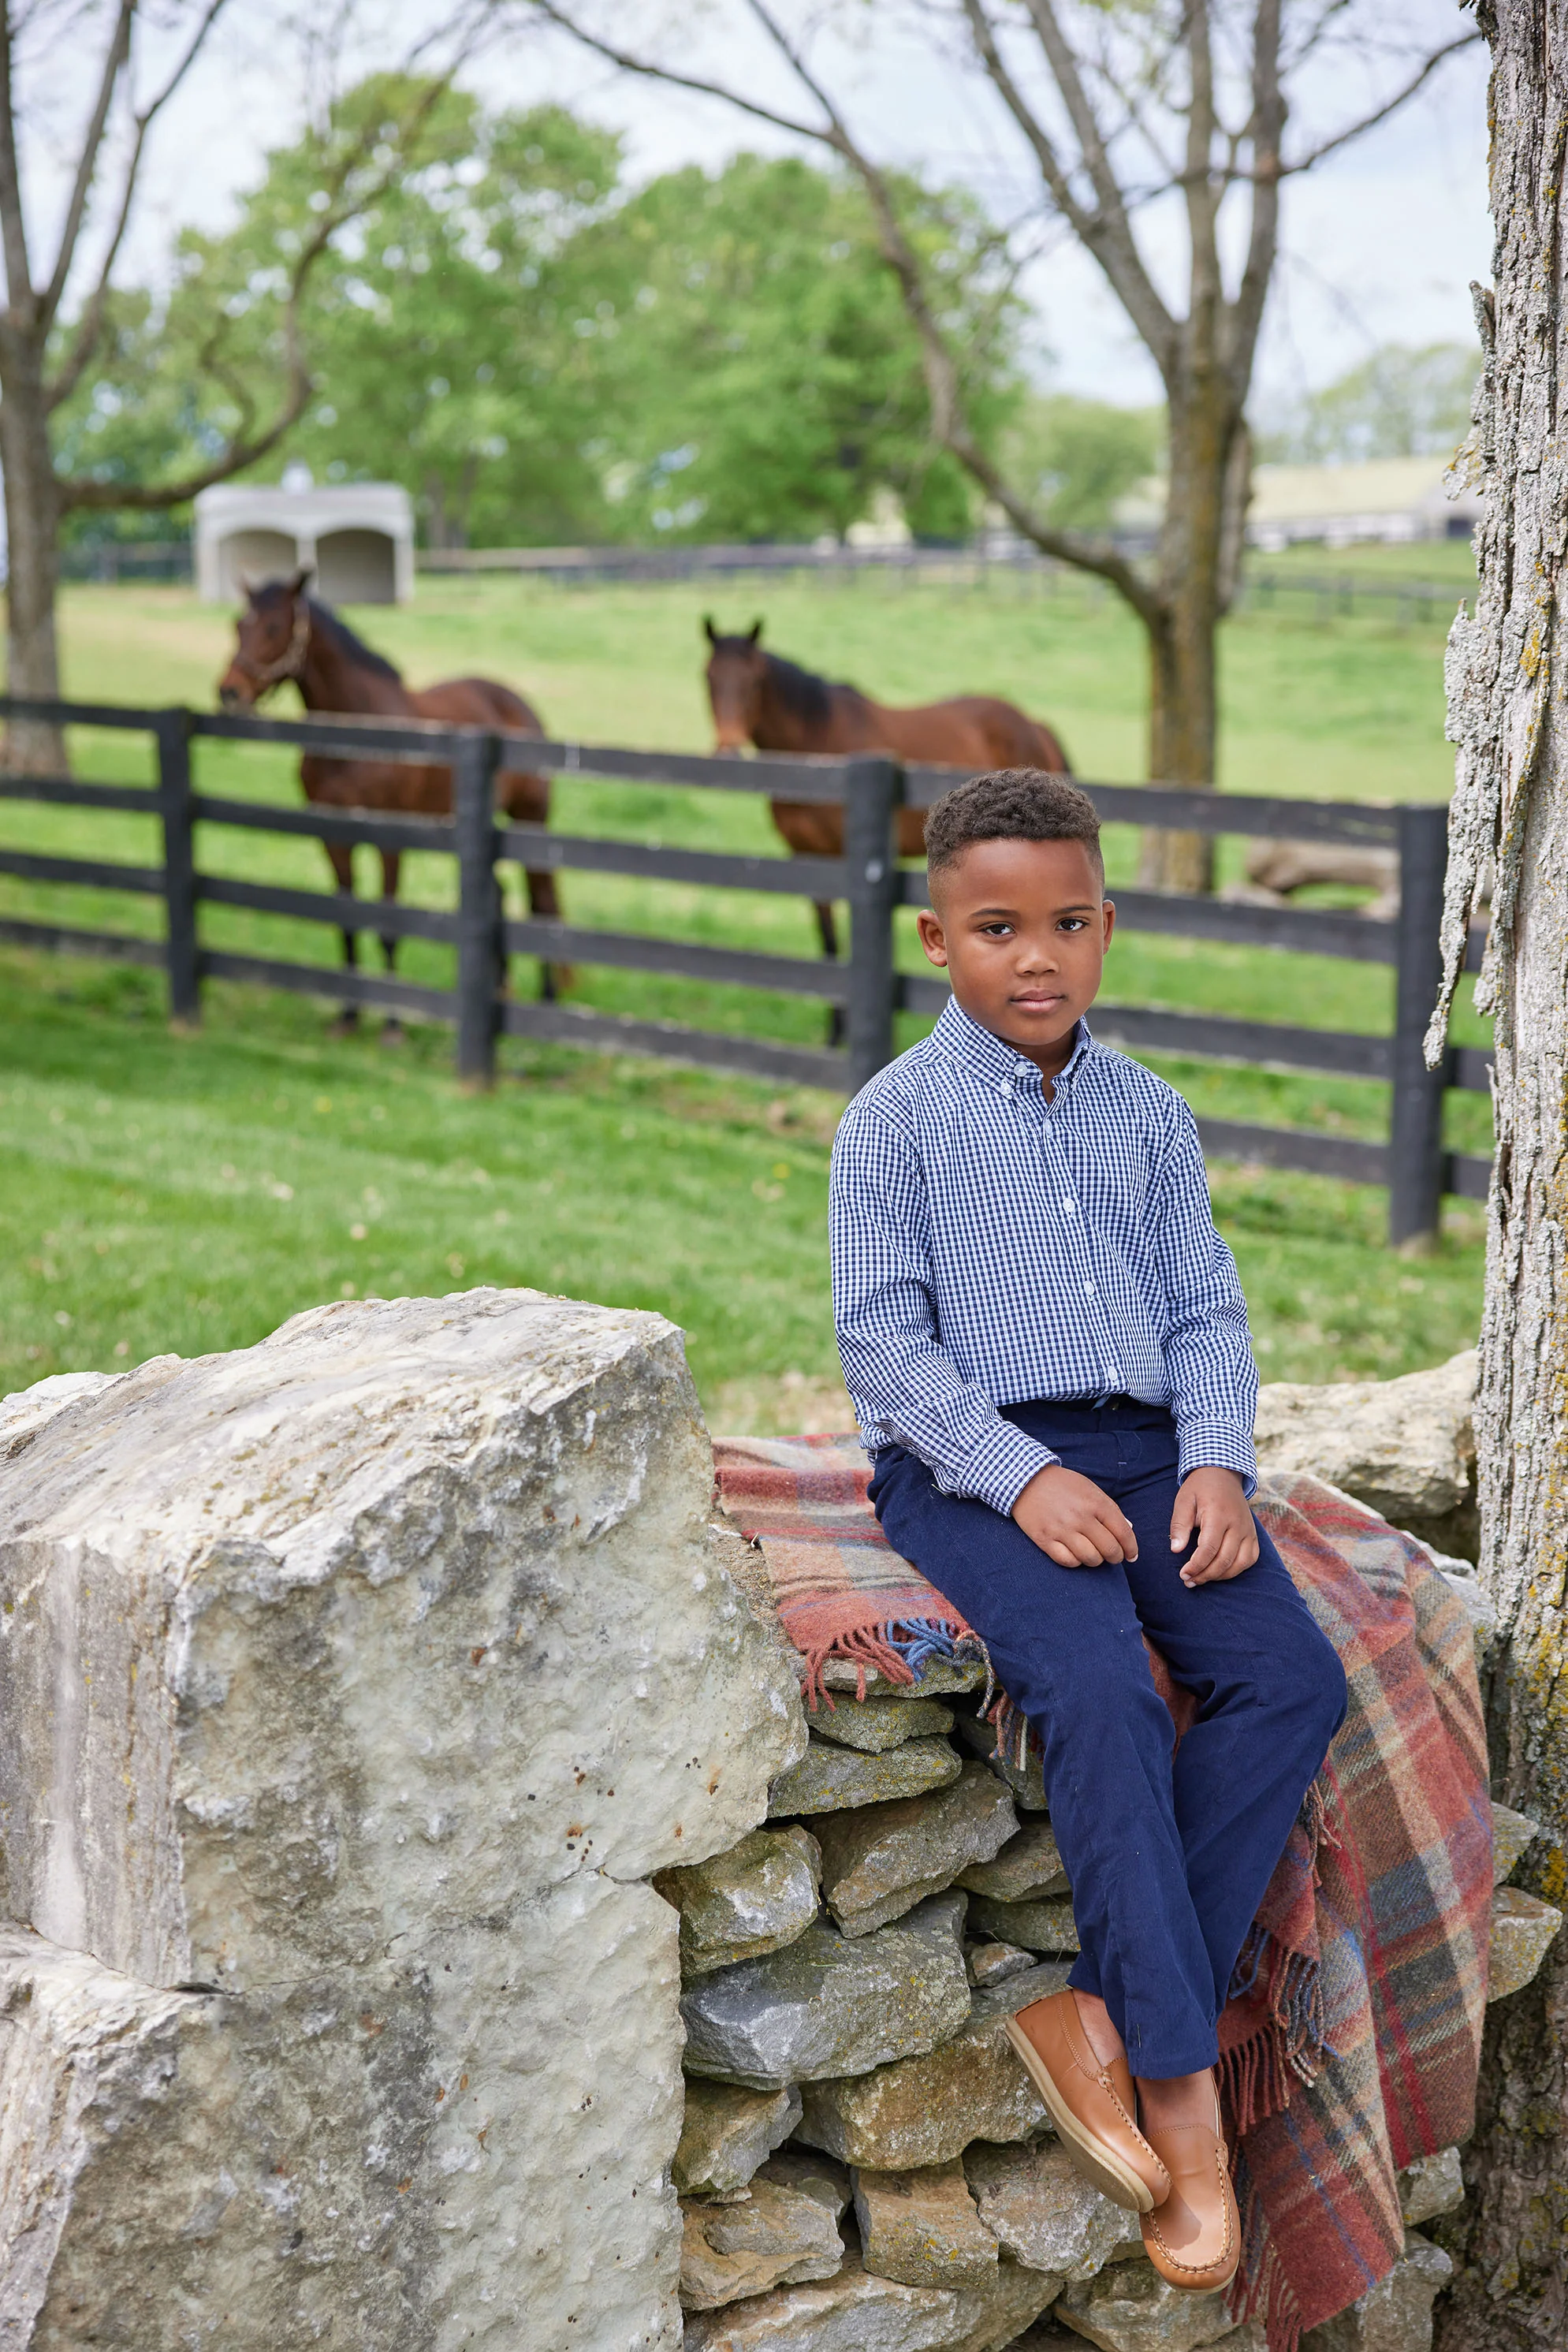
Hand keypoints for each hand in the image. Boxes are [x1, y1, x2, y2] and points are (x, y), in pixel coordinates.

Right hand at [1013, 1464, 1138, 1567]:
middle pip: (1109, 1549)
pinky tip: (1075, 1554)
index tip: (1131, 1556)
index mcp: (1095, 1502)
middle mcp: (1080, 1517)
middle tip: (1113, 1556)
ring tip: (1093, 1554)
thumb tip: (1129, 1529)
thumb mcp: (1090, 1489)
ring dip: (1096, 1560)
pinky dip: (1076, 1562)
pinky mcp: (1044, 1539)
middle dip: (1116, 1557)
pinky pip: (1068, 1561)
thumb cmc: (1062, 1484)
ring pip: (1091, 1559)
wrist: (1025, 1479)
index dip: (1131, 1548)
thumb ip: (1110, 1509)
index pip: (1123, 1532)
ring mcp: (1062, 1529)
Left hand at [1170, 1468, 1257, 1585]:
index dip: (1196, 1566)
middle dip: (1205, 1575)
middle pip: (1224, 1559)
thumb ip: (1180, 1526)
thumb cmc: (1200, 1488)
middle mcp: (1238, 1524)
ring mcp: (1248, 1530)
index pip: (1209, 1548)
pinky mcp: (1253, 1534)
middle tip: (1189, 1581)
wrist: (1223, 1474)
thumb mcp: (1184, 1501)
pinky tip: (1220, 1572)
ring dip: (1220, 1576)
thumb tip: (1176, 1550)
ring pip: (1240, 1563)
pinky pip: (1250, 1559)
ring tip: (1201, 1579)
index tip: (1183, 1574)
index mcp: (1219, 1514)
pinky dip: (1236, 1570)